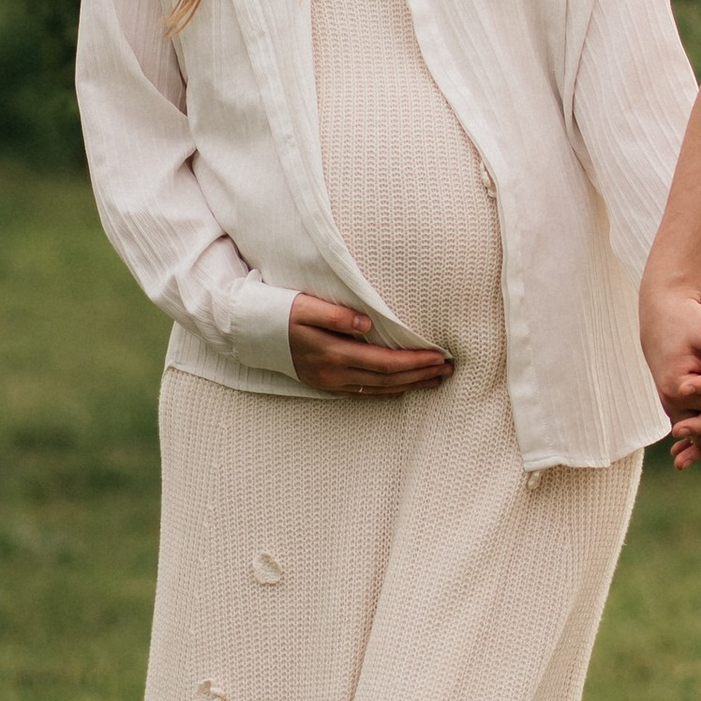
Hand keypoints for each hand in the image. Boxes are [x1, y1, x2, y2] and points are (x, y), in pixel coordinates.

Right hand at [287, 291, 452, 398]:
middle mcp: (334, 374)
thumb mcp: (307, 306)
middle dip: (420, 375)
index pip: (385, 362)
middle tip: (449, 369)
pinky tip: (405, 387)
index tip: (439, 356)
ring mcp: (330, 383)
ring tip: (436, 380)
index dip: (414, 361)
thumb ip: (338, 315)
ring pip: (379, 390)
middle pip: (387, 380)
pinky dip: (389, 391)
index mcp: (333, 353)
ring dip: (410, 386)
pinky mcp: (326, 385)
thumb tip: (368, 324)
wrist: (252, 332)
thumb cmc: (282, 311)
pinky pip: (365, 393)